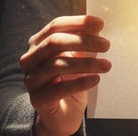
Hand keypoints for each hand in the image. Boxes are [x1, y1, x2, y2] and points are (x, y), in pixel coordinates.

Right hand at [19, 15, 110, 135]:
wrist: (61, 114)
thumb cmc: (69, 81)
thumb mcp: (78, 58)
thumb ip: (83, 43)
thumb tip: (98, 28)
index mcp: (38, 43)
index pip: (56, 26)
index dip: (77, 23)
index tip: (99, 23)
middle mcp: (30, 59)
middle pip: (54, 42)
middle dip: (83, 41)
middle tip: (106, 44)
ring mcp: (32, 79)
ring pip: (57, 64)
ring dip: (86, 63)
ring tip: (106, 65)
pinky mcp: (38, 99)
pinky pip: (59, 88)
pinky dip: (80, 82)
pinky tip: (96, 80)